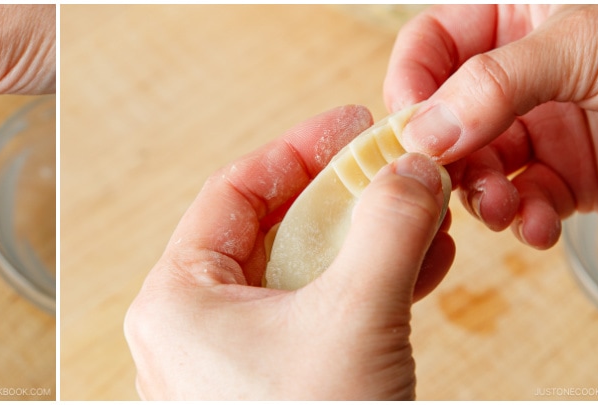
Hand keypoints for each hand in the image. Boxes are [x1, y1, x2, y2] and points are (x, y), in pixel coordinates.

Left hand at [124, 106, 455, 399]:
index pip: (232, 193)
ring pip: (293, 278)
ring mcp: (220, 365)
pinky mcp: (262, 391)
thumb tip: (409, 166)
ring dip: (361, 244)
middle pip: (265, 232)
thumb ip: (384, 227)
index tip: (353, 128)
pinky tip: (416, 271)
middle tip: (392, 170)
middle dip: (341, 200)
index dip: (298, 152)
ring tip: (422, 220)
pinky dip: (357, 293)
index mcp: (175, 300)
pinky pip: (306, 322)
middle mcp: (186, 329)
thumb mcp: (355, 315)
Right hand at [383, 4, 597, 248]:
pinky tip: (538, 223)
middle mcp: (522, 72)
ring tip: (501, 208)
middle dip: (446, 154)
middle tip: (450, 182)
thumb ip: (492, 84)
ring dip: (481, 194)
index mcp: (516, 16)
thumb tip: (422, 131)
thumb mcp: (580, 43)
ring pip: (479, 167)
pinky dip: (524, 219)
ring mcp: (546, 125)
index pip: (431, 46)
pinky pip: (524, 203)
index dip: (411, 84)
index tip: (408, 129)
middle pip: (445, 115)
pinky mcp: (573, 177)